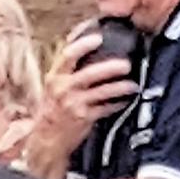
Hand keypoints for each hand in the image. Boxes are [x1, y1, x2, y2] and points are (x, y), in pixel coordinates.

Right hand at [34, 27, 136, 162]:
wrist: (46, 140)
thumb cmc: (52, 110)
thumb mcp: (53, 86)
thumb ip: (66, 68)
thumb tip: (86, 45)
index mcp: (55, 77)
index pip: (67, 55)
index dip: (83, 44)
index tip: (98, 38)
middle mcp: (63, 89)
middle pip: (90, 73)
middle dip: (110, 67)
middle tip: (126, 64)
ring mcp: (73, 104)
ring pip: (102, 92)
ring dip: (121, 87)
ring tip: (133, 85)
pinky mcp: (83, 118)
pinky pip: (105, 109)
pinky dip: (117, 104)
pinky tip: (125, 101)